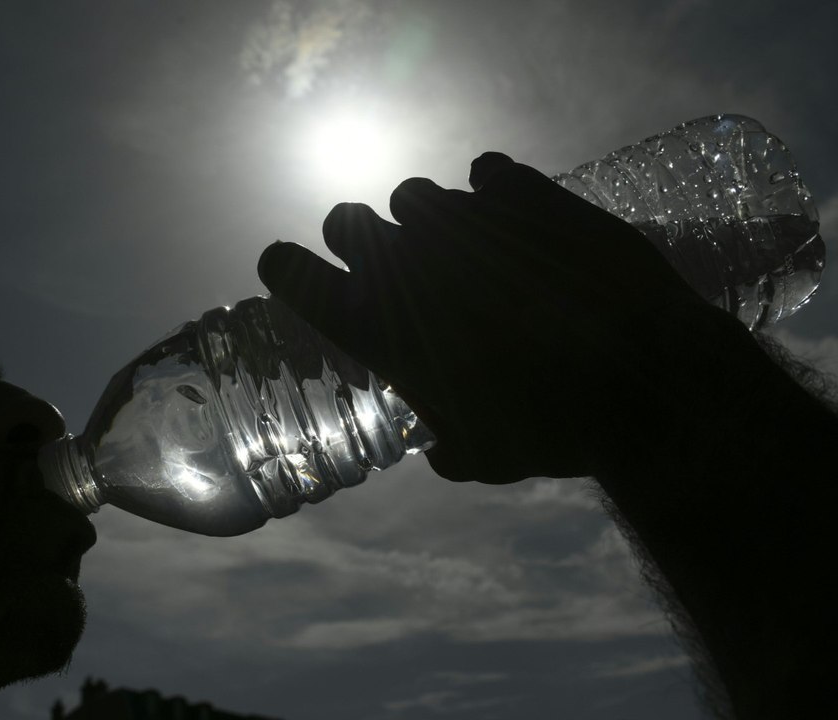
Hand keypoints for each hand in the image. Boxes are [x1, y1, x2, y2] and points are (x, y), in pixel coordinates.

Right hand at [258, 153, 710, 482]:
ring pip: (413, 194)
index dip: (286, 267)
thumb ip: (448, 446)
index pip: (291, 273)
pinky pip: (487, 172)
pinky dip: (492, 191)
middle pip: (344, 219)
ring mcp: (461, 217)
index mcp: (374, 324)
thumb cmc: (545, 428)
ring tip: (464, 244)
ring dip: (425, 217)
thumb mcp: (484, 456)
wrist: (640, 376)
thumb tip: (441, 449)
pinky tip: (513, 215)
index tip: (293, 268)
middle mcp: (402, 260)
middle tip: (389, 260)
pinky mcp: (522, 192)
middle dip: (356, 236)